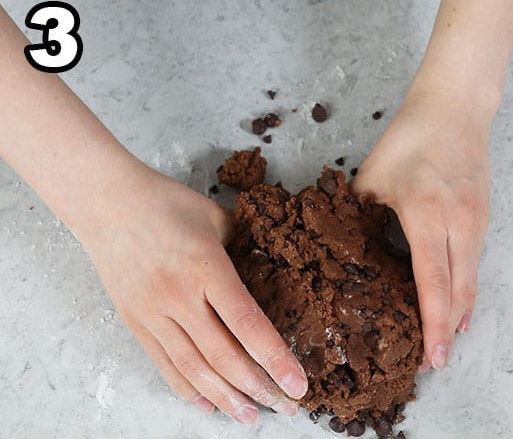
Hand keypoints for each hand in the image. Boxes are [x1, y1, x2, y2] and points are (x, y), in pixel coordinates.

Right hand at [77, 166, 307, 422]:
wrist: (108, 203)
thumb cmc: (167, 203)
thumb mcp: (217, 219)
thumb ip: (244, 247)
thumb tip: (270, 267)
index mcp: (207, 269)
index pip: (248, 324)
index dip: (276, 359)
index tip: (298, 383)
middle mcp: (180, 298)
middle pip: (224, 357)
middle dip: (259, 387)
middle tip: (286, 408)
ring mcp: (154, 314)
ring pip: (194, 369)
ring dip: (226, 398)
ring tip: (250, 416)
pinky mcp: (136, 323)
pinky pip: (165, 364)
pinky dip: (188, 388)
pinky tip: (208, 403)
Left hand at [353, 86, 490, 371]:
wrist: (456, 107)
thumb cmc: (412, 137)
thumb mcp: (372, 177)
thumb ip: (358, 217)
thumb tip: (338, 251)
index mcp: (425, 214)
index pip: (432, 281)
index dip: (433, 322)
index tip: (432, 355)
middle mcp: (458, 222)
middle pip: (459, 290)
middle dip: (448, 330)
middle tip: (432, 362)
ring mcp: (476, 220)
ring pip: (471, 278)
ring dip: (459, 311)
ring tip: (445, 340)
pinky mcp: (484, 216)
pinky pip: (475, 261)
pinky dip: (466, 286)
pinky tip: (458, 303)